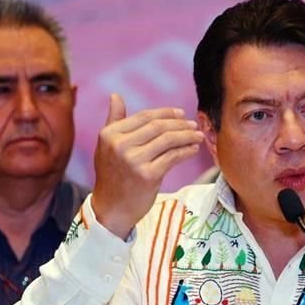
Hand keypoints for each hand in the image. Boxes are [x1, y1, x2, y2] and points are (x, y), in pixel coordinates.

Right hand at [92, 93, 203, 238]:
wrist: (111, 208)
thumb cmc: (112, 176)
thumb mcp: (106, 146)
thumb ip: (114, 121)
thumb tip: (116, 95)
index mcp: (109, 134)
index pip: (144, 117)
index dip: (166, 113)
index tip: (181, 114)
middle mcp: (120, 145)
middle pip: (158, 127)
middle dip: (180, 124)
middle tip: (193, 125)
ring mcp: (134, 160)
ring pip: (168, 140)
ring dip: (187, 136)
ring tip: (197, 136)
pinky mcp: (148, 175)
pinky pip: (173, 157)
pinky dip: (186, 151)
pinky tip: (193, 149)